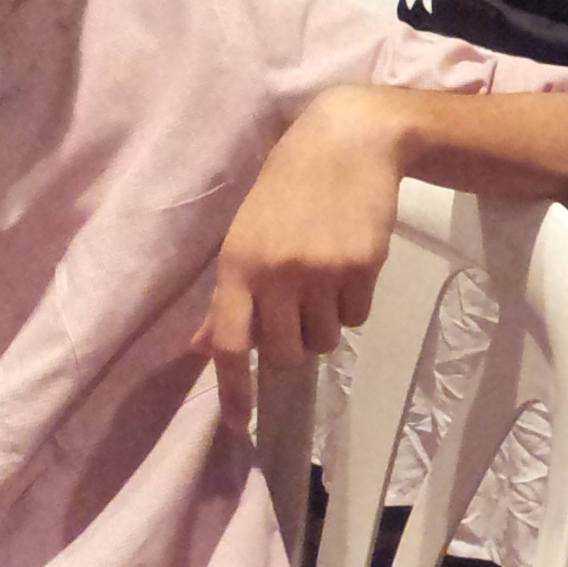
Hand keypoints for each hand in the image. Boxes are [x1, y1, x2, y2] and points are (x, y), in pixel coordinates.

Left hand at [190, 85, 409, 423]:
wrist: (348, 143)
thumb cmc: (288, 190)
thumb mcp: (246, 235)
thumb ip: (229, 298)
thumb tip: (205, 348)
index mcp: (238, 265)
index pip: (232, 343)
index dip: (234, 390)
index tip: (240, 424)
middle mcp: (277, 273)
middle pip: (286, 353)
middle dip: (293, 346)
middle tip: (298, 313)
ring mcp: (321, 272)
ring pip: (326, 340)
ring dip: (326, 323)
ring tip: (325, 279)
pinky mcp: (362, 268)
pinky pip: (357, 317)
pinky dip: (353, 302)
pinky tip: (349, 263)